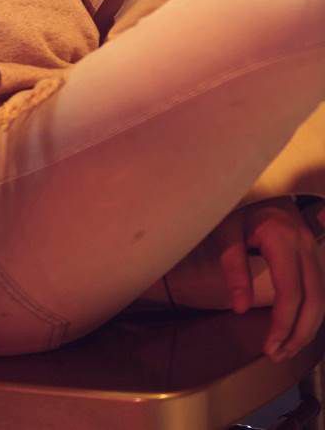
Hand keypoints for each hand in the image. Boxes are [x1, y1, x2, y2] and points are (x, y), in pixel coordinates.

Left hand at [206, 197, 324, 361]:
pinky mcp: (312, 252)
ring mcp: (312, 247)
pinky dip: (310, 313)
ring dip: (307, 328)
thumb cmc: (236, 208)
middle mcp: (304, 244)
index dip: (282, 324)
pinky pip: (318, 288)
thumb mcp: (226, 231)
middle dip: (299, 334)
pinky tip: (295, 328)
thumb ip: (233, 267)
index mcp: (282, 238)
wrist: (253, 185)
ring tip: (286, 349)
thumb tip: (240, 308)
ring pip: (321, 297)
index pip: (290, 293)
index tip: (269, 347)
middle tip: (278, 355)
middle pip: (314, 300)